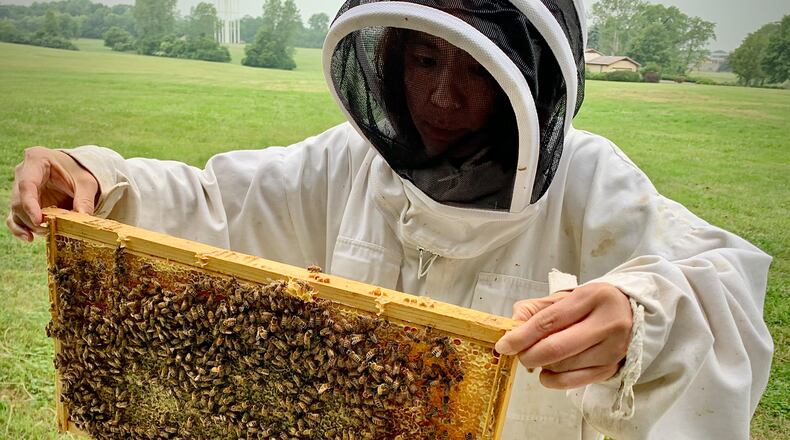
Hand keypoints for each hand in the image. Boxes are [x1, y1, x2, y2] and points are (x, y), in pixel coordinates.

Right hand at [7, 147, 98, 240]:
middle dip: (33, 218)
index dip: (31, 204)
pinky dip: (20, 228)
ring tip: (48, 233)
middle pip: (20, 200)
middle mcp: (22, 172)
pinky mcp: (22, 201)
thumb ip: (85, 199)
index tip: (39, 221)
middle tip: (50, 230)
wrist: (75, 172)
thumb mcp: (86, 182)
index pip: (27, 184)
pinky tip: (30, 238)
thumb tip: (83, 219)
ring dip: (30, 225)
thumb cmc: (79, 172)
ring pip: (16, 210)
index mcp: (36, 159)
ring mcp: (19, 187)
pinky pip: (15, 216)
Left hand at [495, 282, 632, 388]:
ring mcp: (613, 349)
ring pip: (564, 366)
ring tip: (539, 356)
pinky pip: (575, 381)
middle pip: (557, 348)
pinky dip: (554, 380)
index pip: (549, 320)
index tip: (504, 345)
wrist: (631, 313)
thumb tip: (511, 327)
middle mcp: (607, 324)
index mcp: (592, 297)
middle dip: (529, 354)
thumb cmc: (591, 305)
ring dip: (543, 365)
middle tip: (519, 354)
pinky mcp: (613, 368)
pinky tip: (547, 372)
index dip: (522, 335)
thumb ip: (535, 309)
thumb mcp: (565, 298)